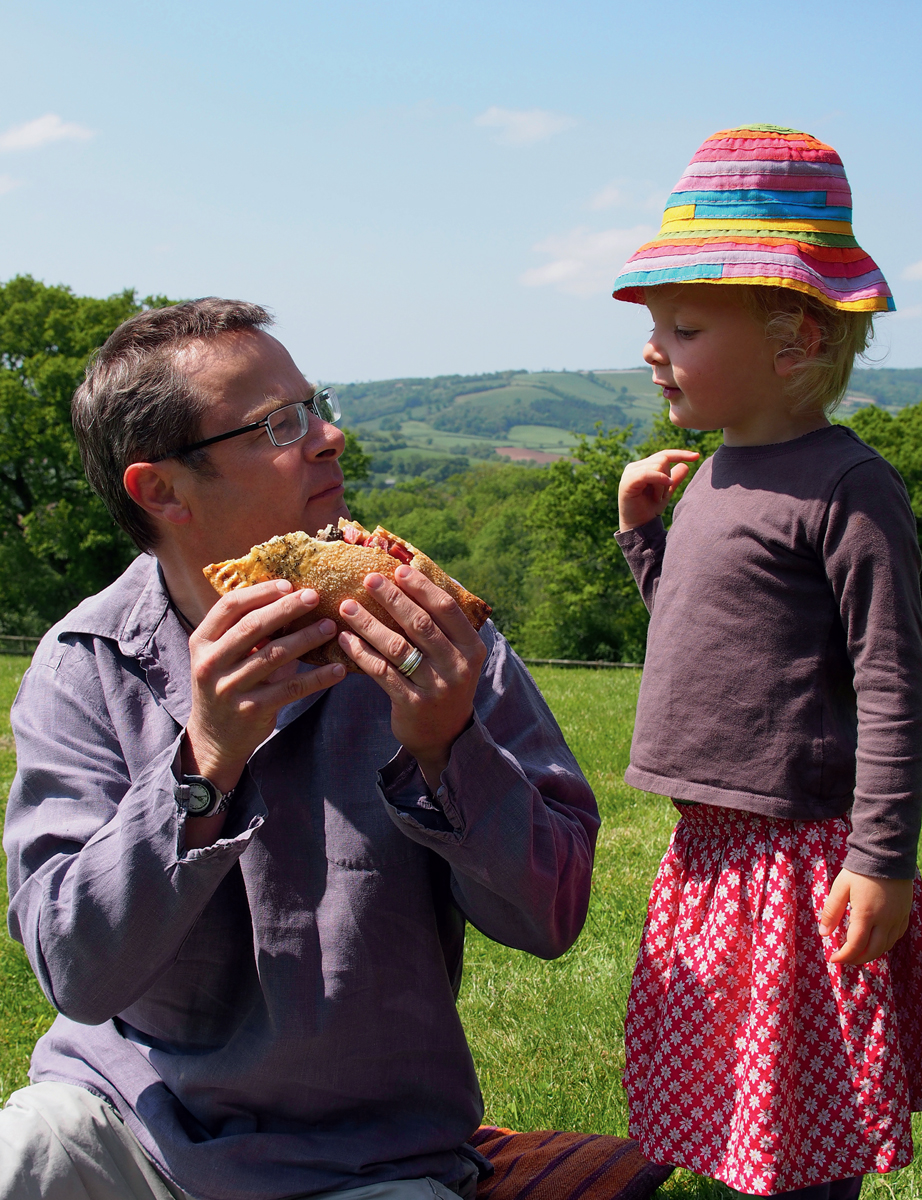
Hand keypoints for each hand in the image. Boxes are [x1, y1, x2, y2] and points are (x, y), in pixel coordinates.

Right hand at [183, 579, 344, 795]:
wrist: (213, 739)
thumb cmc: (226, 685)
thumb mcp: (223, 656)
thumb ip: (247, 631)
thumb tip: (289, 598)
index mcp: (202, 642)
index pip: (230, 606)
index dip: (260, 592)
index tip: (288, 584)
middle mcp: (211, 663)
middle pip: (253, 626)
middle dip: (287, 608)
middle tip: (314, 597)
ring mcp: (229, 688)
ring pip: (274, 655)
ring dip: (306, 638)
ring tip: (330, 627)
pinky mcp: (251, 710)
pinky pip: (291, 688)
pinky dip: (317, 677)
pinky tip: (338, 669)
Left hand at [337, 566, 486, 790]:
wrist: (445, 735)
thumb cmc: (444, 682)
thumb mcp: (454, 655)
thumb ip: (440, 625)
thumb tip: (412, 578)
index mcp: (471, 647)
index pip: (446, 609)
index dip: (422, 587)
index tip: (398, 570)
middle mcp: (457, 666)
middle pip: (420, 624)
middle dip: (392, 598)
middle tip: (368, 579)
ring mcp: (436, 687)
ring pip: (397, 647)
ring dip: (368, 623)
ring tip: (347, 607)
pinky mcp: (412, 703)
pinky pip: (382, 672)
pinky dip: (361, 653)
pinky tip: (345, 639)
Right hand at [618, 449, 699, 531]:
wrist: (639, 527)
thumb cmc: (650, 510)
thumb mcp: (666, 492)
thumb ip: (674, 478)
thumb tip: (686, 465)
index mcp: (643, 467)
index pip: (664, 454)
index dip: (680, 454)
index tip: (697, 456)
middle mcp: (634, 467)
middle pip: (662, 459)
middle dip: (669, 477)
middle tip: (663, 496)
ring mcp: (630, 473)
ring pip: (658, 465)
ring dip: (663, 484)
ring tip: (657, 498)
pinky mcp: (627, 482)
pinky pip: (647, 473)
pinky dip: (659, 480)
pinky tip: (662, 491)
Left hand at [818, 868, 913, 964]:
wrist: (886, 854)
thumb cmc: (859, 871)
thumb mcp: (840, 888)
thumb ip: (831, 911)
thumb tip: (824, 934)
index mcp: (866, 914)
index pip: (855, 945)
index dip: (844, 956)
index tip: (833, 959)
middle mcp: (885, 920)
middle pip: (873, 951)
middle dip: (857, 959)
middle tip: (844, 958)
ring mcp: (897, 918)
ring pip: (887, 946)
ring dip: (872, 953)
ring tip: (858, 952)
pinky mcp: (905, 913)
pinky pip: (897, 936)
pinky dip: (885, 944)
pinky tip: (876, 940)